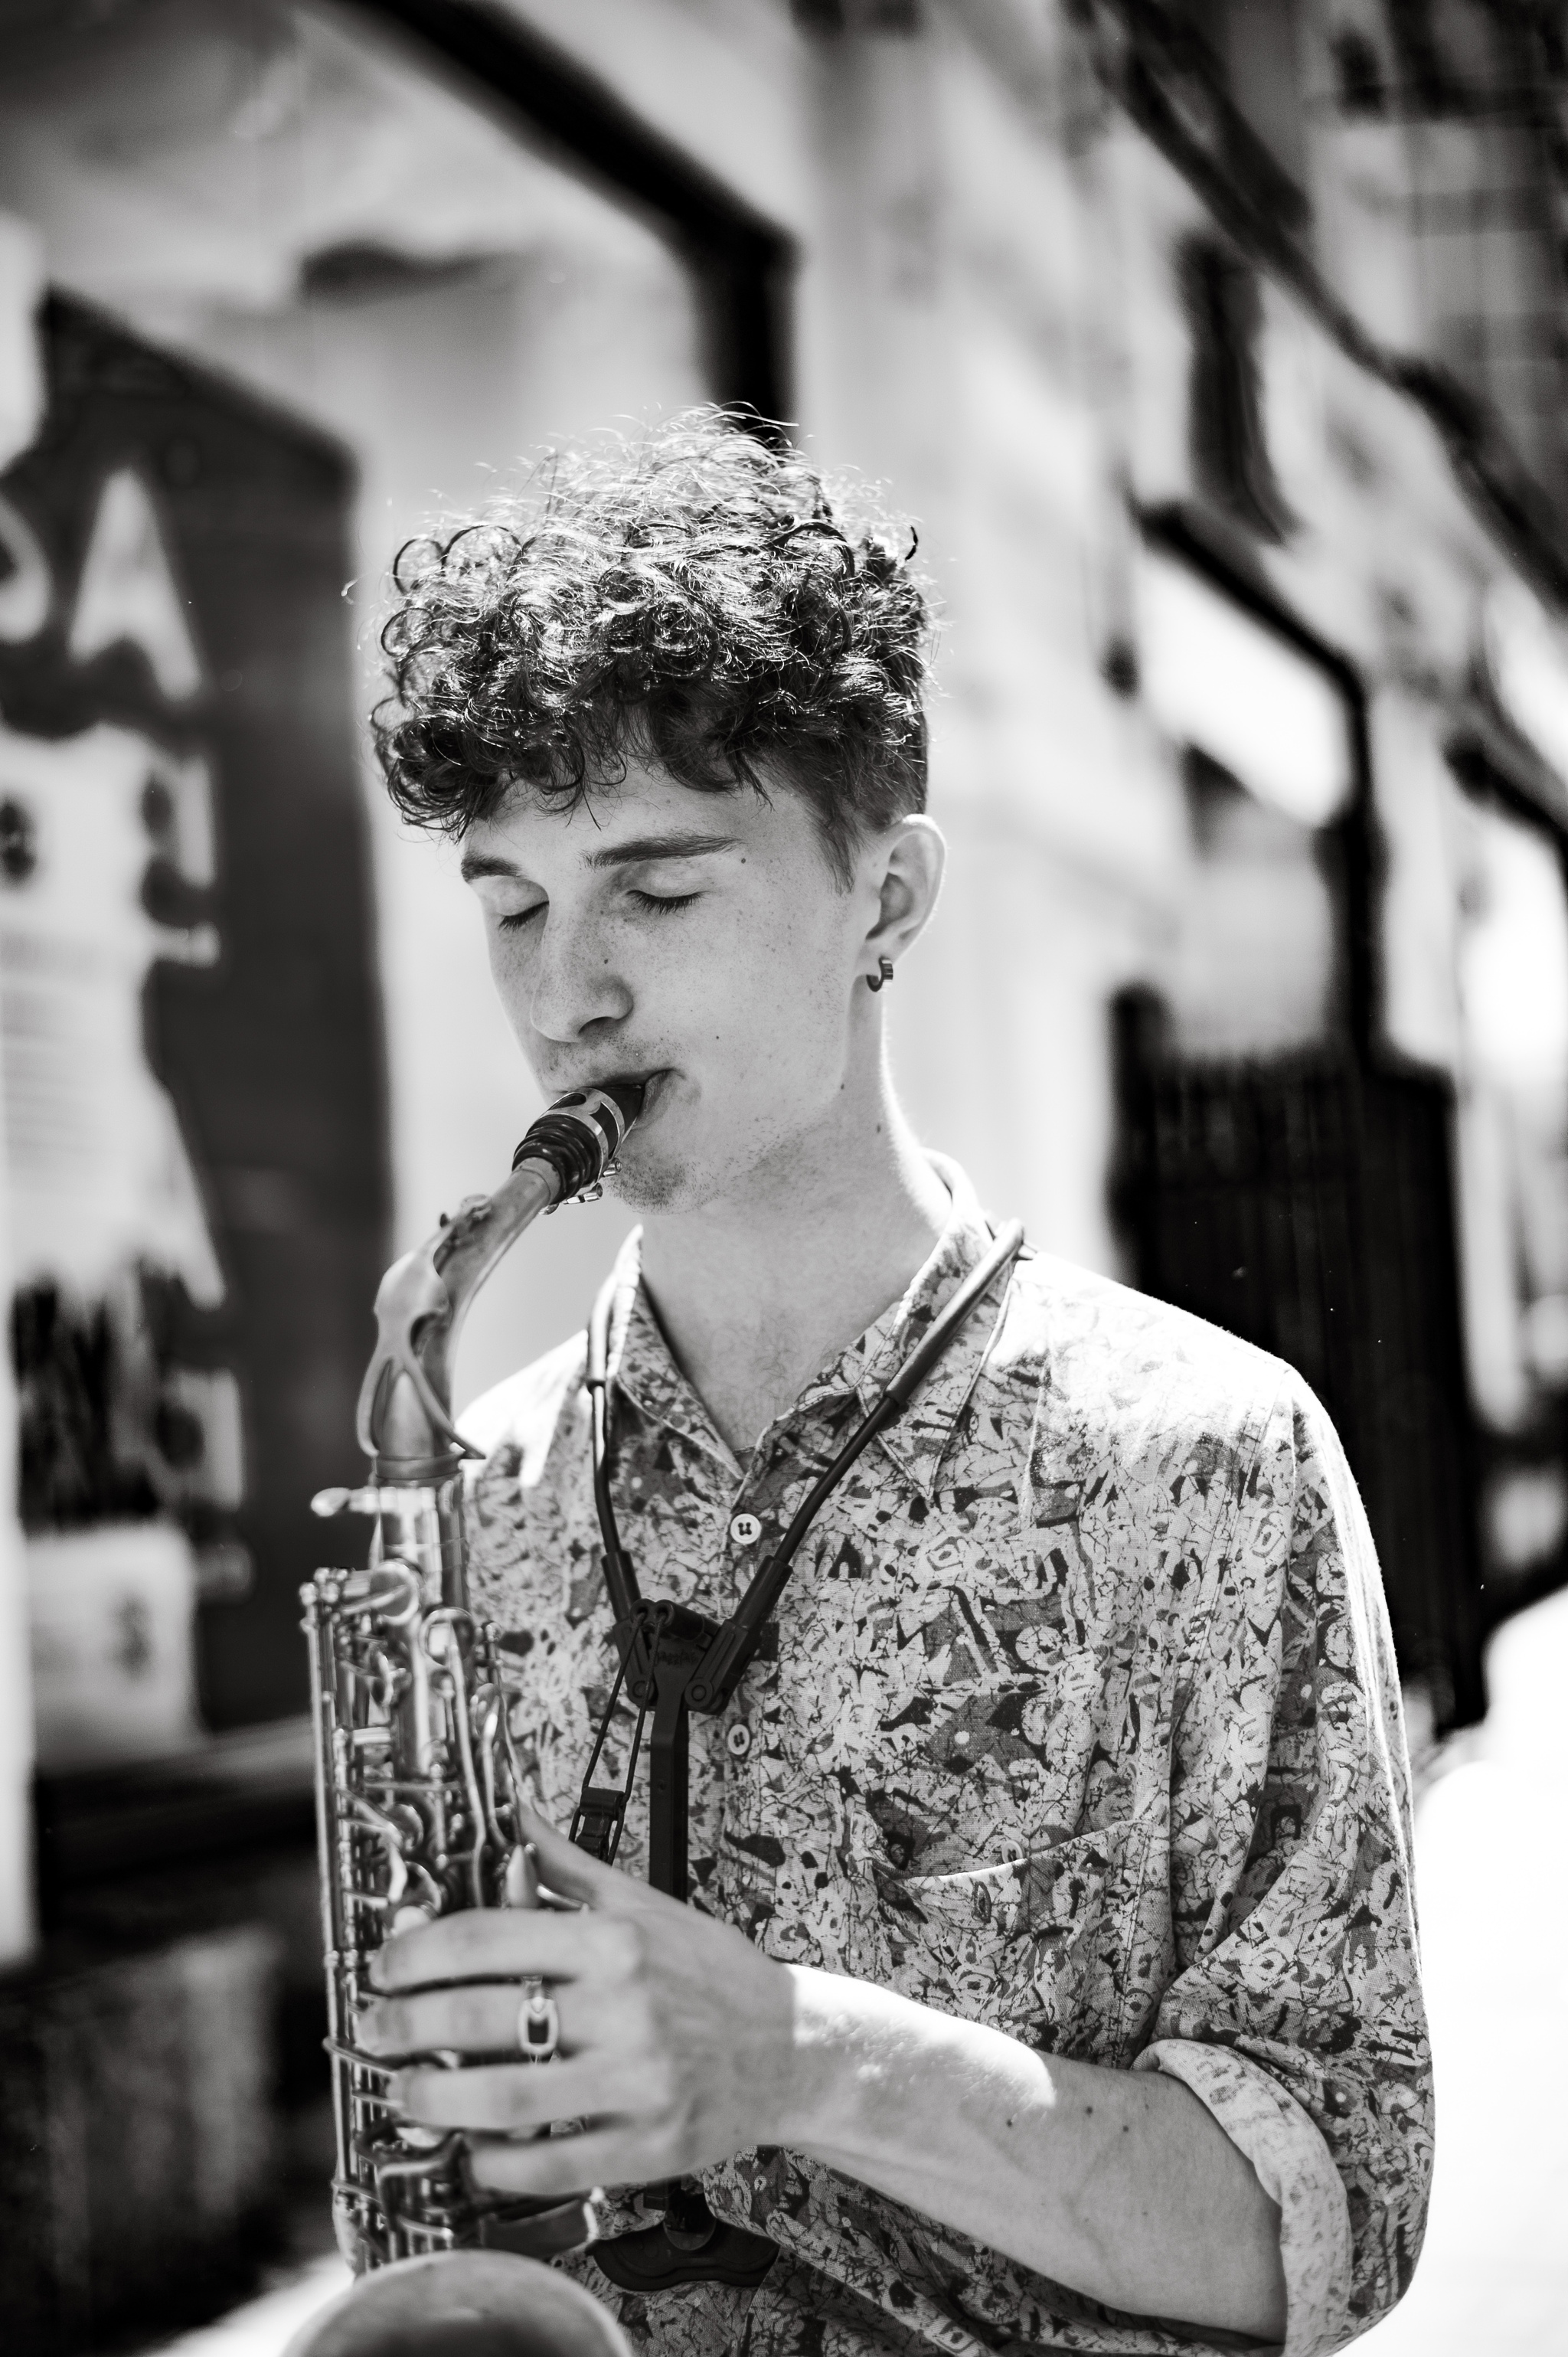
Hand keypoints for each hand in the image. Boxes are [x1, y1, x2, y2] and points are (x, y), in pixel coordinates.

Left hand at [355, 1806, 796, 2198]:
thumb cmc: (709, 1972)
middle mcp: (625, 2007)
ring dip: (437, 2098)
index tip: (387, 1965)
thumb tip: (509, 1810)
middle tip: (378, 2030)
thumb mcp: (641, 1902)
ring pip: (506, 2097)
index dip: (420, 1952)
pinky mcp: (647, 2147)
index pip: (489, 1936)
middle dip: (408, 2026)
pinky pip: (552, 2163)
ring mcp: (636, 2081)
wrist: (792, 2047)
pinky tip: (474, 2148)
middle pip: (483, 2016)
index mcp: (615, 1939)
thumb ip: (564, 1865)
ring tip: (407, 2092)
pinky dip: (498, 2161)